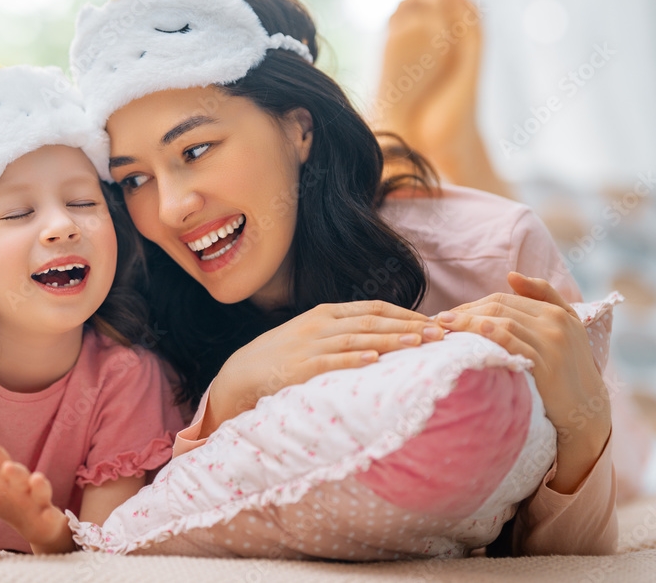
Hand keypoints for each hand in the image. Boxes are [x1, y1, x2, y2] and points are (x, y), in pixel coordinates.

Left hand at [0, 440, 71, 552]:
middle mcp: (24, 486)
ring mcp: (38, 501)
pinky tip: (49, 514)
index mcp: (7, 479)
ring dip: (39, 485)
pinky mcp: (48, 518)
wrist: (38, 525)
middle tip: (6, 466)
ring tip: (37, 478)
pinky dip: (51, 516)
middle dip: (15, 471)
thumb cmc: (10, 502)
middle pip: (20, 476)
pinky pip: (51, 517)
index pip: (0, 465)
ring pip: (40, 491)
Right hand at [204, 300, 444, 435]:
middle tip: (440, 333)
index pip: (374, 308)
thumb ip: (342, 331)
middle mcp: (320, 324)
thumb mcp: (311, 334)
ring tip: (419, 343)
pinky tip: (375, 358)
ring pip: (359, 338)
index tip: (433, 322)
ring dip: (392, 340)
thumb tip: (382, 335)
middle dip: (409, 326)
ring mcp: (310, 345)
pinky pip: (333, 360)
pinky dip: (355, 358)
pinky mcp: (301, 367)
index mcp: (325, 313)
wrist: (241, 374)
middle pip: (373, 321)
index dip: (406, 313)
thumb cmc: (282, 356)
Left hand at [434, 272, 610, 491]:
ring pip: (501, 322)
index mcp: (556, 311)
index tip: (449, 314)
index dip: (472, 304)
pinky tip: (470, 334)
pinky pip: (512, 344)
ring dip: (468, 322)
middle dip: (464, 312)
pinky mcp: (546, 365)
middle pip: (499, 308)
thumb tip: (511, 275)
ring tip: (443, 328)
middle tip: (438, 320)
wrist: (586, 409)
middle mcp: (555, 323)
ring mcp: (551, 343)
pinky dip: (490, 334)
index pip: (503, 299)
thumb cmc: (568, 367)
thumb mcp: (565, 327)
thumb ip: (542, 297)